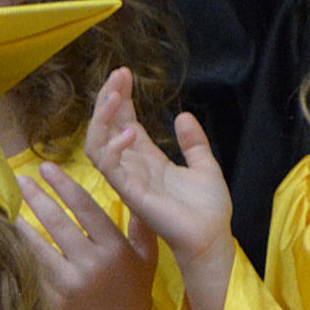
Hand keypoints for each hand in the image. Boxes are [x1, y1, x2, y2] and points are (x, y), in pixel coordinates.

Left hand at [17, 165, 156, 309]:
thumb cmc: (134, 295)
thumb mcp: (147, 259)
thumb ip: (140, 226)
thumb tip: (135, 191)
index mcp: (115, 249)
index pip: (86, 209)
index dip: (65, 186)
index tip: (47, 168)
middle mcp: (92, 263)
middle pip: (58, 223)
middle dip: (37, 197)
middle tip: (20, 179)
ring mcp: (70, 283)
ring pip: (39, 246)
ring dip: (23, 225)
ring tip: (11, 208)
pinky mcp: (53, 299)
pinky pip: (35, 270)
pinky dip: (23, 253)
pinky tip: (13, 240)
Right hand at [85, 68, 231, 270]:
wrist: (211, 236)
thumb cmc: (208, 209)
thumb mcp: (204, 165)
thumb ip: (193, 141)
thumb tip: (183, 116)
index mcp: (148, 160)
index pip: (124, 123)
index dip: (121, 98)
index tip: (123, 73)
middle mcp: (132, 168)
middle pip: (106, 129)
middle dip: (107, 101)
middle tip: (117, 75)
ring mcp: (128, 180)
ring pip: (97, 145)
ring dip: (102, 120)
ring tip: (114, 95)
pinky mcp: (130, 193)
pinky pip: (110, 168)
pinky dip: (114, 147)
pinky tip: (130, 130)